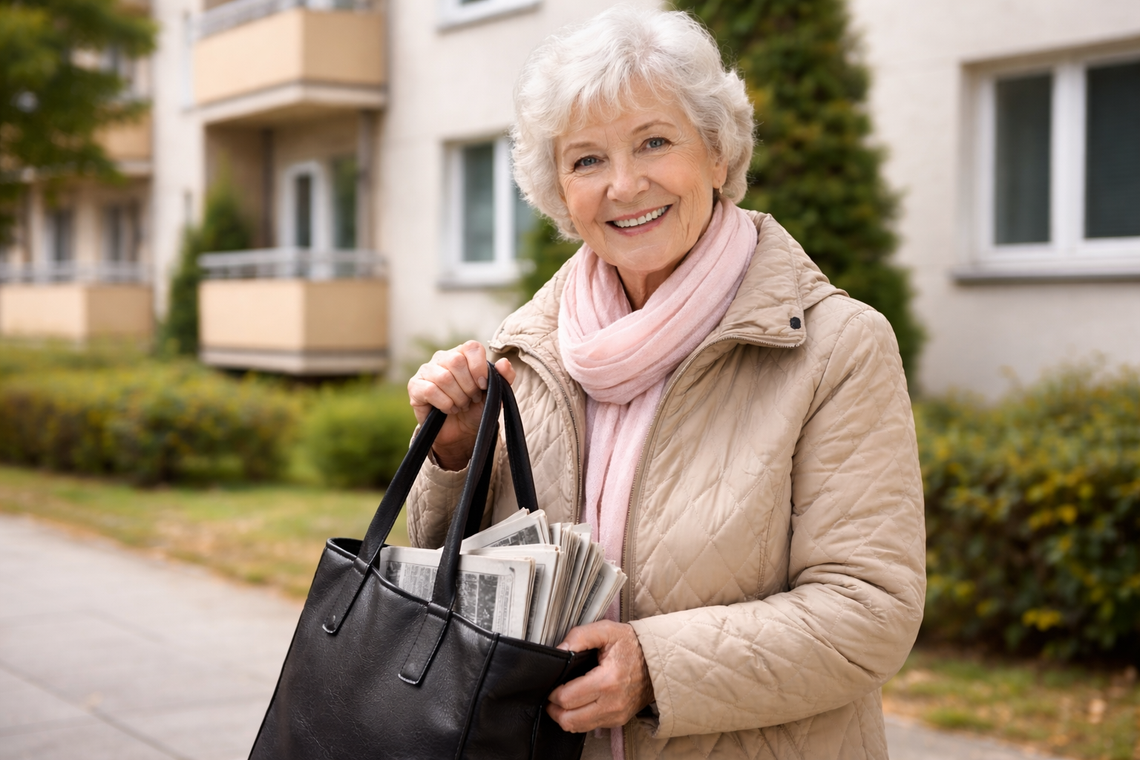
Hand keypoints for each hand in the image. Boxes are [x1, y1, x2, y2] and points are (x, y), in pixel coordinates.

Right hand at [407, 341, 514, 469]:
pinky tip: (448, 409)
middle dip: (468, 386)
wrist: (461, 432)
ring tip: (461, 405)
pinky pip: (430, 390)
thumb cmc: (477, 408)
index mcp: (463, 354)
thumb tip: (505, 363)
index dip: (479, 367)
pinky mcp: (415, 386)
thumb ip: (505, 377)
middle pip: (456, 361)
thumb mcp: (496, 394)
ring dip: (457, 397)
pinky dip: (445, 404)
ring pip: (443, 377)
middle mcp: (443, 357)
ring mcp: (426, 370)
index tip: (483, 386)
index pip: (471, 347)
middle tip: (471, 399)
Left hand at [546, 621, 653, 732]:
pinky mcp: (618, 720)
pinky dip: (579, 718)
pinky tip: (578, 704)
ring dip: (564, 716)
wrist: (658, 662)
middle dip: (554, 707)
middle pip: (568, 719)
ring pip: (577, 728)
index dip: (552, 692)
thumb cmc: (631, 645)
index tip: (551, 683)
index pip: (567, 698)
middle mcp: (612, 703)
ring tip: (561, 700)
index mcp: (607, 680)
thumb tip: (560, 650)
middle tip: (552, 694)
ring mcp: (616, 715)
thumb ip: (580, 636)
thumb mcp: (607, 630)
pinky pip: (590, 726)